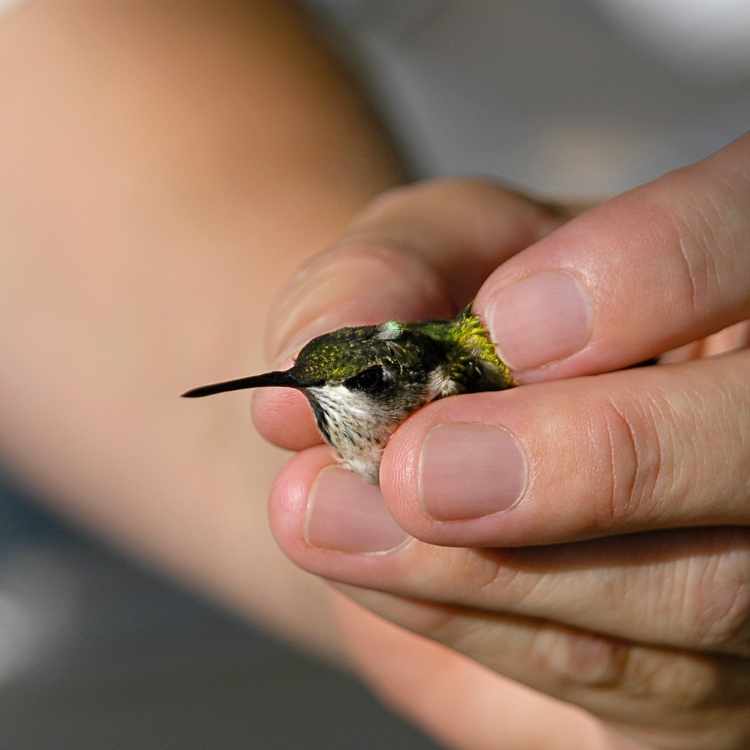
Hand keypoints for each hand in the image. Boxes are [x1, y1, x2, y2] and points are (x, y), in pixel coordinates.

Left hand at [254, 139, 749, 749]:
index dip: (656, 271)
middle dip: (585, 463)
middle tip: (408, 469)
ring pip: (693, 591)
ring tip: (325, 518)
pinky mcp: (704, 675)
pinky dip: (477, 627)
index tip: (502, 326)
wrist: (474, 426)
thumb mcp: (421, 260)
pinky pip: (619, 679)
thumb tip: (314, 370)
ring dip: (491, 571)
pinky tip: (373, 567)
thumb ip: (374, 278)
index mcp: (728, 278)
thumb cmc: (470, 313)